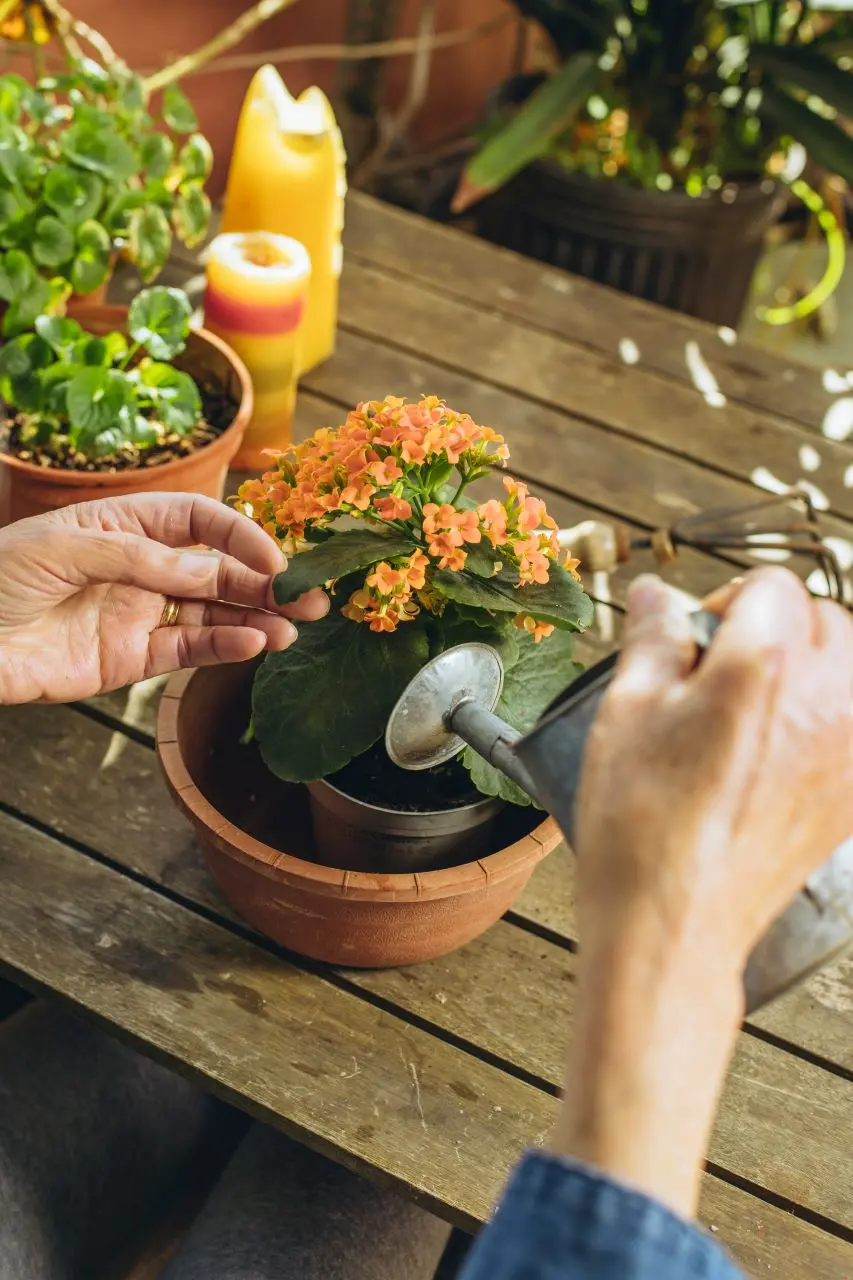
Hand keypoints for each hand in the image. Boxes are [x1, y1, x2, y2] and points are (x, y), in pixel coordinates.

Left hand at [0, 493, 328, 704]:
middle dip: (267, 581)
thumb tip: (210, 570)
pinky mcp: (133, 658)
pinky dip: (224, 646)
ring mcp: (142, 612)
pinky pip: (189, 648)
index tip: (275, 558)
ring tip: (294, 628)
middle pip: (219, 568)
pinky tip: (254, 644)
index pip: (201, 521)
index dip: (242, 535)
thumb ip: (142, 559)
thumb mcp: (67, 547)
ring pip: (215, 610)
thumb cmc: (0, 577)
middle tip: (312, 599)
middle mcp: (144, 566)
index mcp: (127, 523)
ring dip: (257, 617)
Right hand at [551, 567, 852, 1218]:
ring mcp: (847, 748)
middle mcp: (822, 698)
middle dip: (776, 628)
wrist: (675, 921)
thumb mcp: (626, 711)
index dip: (726, 600)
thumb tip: (655, 597)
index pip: (770, 585)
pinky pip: (852, 726)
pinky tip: (779, 749)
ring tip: (756, 704)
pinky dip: (827, 718)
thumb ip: (652, 639)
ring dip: (811, 667)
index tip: (697, 634)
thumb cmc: (643, 824)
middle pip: (824, 619)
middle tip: (720, 668)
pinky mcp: (851, 793)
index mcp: (762, 663)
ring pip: (848, 670)